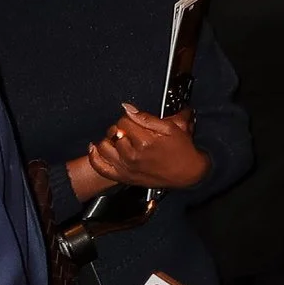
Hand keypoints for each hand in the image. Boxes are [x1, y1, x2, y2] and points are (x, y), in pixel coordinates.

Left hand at [84, 105, 208, 190]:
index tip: (136, 121)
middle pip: (113, 132)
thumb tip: (127, 107)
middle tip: (130, 130)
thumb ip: (147, 117)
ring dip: (109, 140)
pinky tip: (95, 148)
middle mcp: (133, 155)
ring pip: (104, 147)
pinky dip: (95, 157)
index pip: (123, 120)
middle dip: (120, 128)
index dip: (130, 118)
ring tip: (118, 139)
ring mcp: (127, 167)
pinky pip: (101, 167)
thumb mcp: (172, 128)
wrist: (188, 173)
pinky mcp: (124, 177)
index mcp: (146, 140)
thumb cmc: (182, 149)